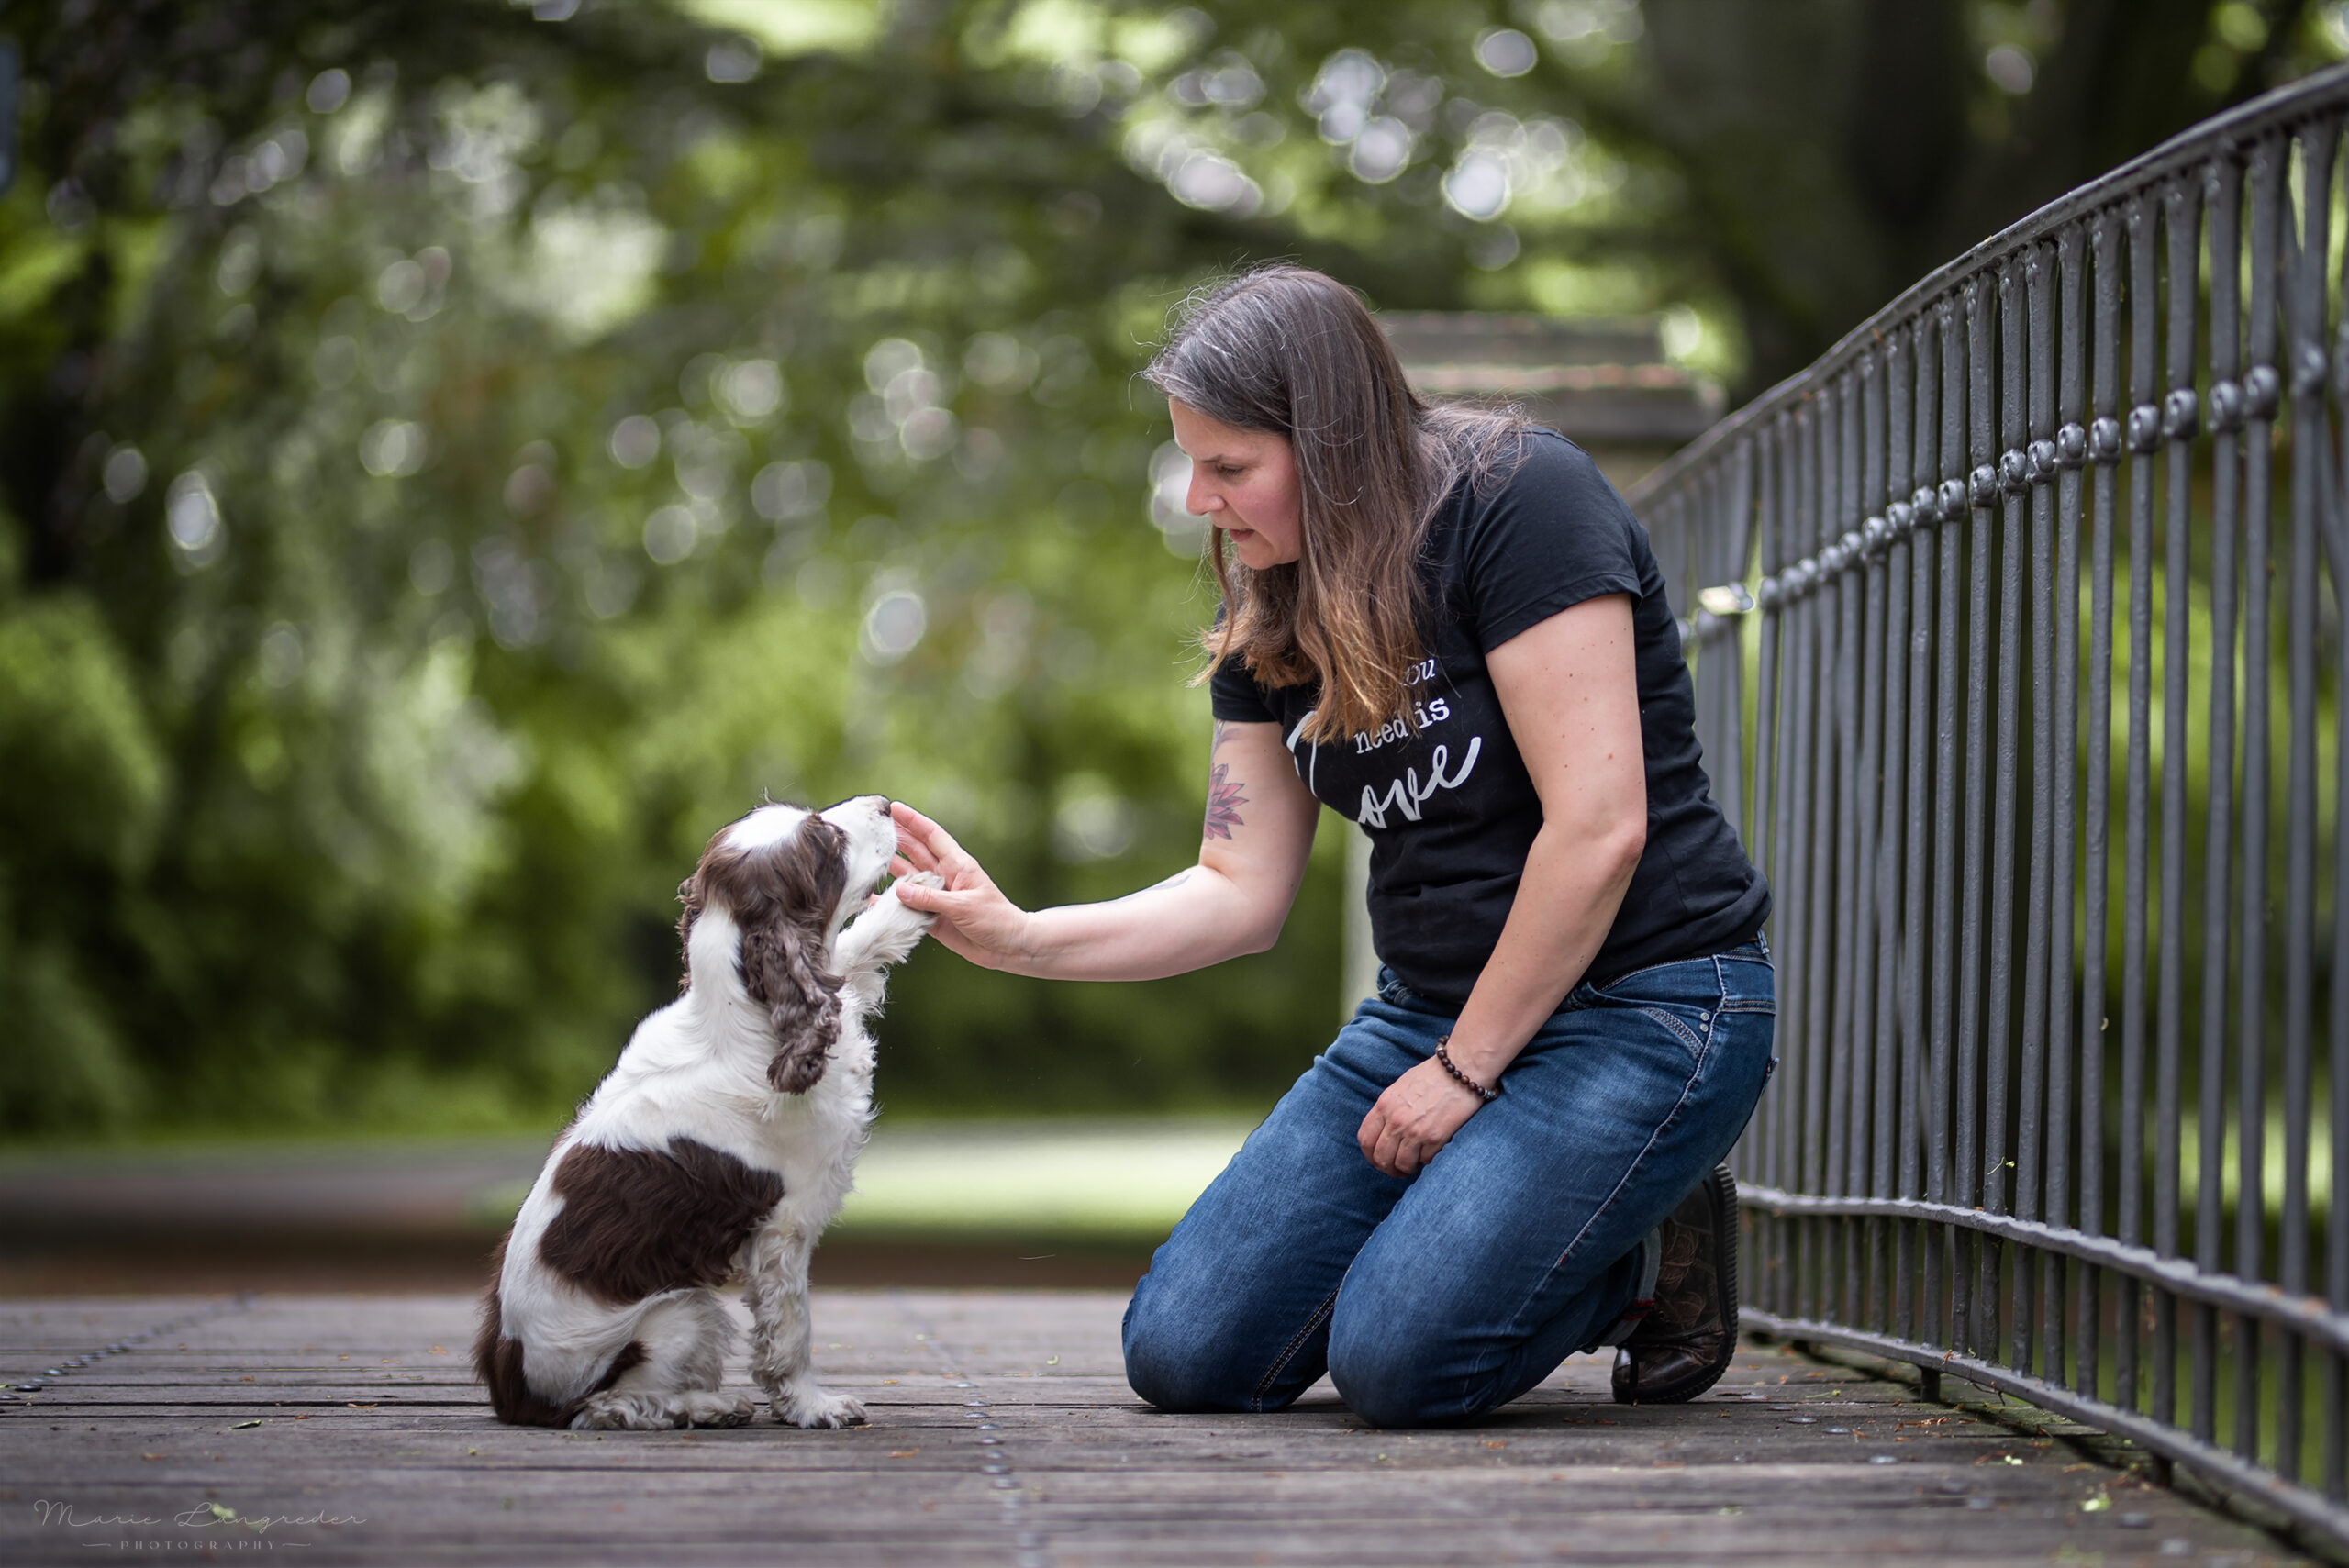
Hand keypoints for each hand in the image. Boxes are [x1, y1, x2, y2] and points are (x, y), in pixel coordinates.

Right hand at [887, 802, 1034, 970]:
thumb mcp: (964, 906)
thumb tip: (900, 890)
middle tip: (873, 827)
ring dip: (890, 868)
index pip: (932, 836)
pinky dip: (891, 904)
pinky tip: (872, 898)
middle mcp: (944, 876)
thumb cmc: (995, 918)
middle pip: (915, 852)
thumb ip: (931, 898)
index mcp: (957, 865)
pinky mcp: (932, 917)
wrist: (1008, 947)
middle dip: (896, 838)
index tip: (894, 807)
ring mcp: (937, 896)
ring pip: (908, 877)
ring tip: (868, 858)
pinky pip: (907, 907)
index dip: (913, 821)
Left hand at [1357, 1056, 1485, 1177]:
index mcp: (1384, 1105)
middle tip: (1396, 1168)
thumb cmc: (1432, 1075)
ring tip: (1413, 1164)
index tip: (1378, 1159)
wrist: (1461, 1068)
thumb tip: (1383, 1131)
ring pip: (1401, 1164)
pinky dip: (1425, 1162)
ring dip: (1406, 1168)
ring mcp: (1415, 1131)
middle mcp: (1396, 1120)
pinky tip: (1429, 1154)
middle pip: (1380, 1157)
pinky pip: (1424, 1161)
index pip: (1365, 1139)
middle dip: (1387, 1168)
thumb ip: (1388, 1109)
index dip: (1370, 1155)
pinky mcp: (1436, 1138)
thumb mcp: (1400, 1087)